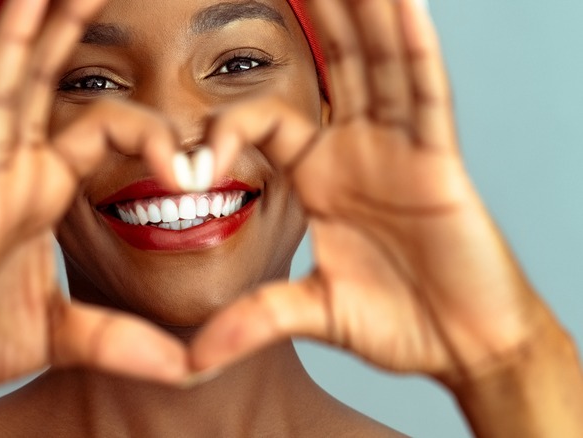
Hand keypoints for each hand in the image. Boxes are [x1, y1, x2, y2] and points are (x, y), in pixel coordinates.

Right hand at [0, 0, 187, 402]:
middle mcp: (8, 177)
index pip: (102, 128)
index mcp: (41, 189)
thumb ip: (121, 340)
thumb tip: (184, 368)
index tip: (194, 170)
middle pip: (41, 86)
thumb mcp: (67, 333)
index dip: (152, 138)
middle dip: (66, 28)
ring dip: (12, 45)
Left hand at [191, 0, 558, 381]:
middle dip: (315, 13)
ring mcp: (400, 149)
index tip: (191, 169)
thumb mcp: (315, 313)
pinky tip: (400, 5)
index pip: (265, 122)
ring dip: (362, 12)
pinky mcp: (439, 161)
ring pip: (378, 64)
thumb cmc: (399, 322)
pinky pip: (425, 94)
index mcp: (322, 176)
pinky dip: (414, 49)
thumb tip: (194, 360)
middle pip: (333, 65)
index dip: (225, 131)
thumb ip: (256, 321)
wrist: (462, 345)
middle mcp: (358, 150)